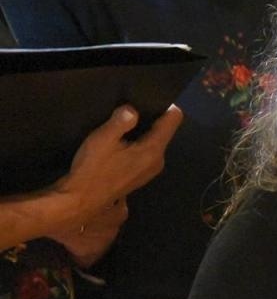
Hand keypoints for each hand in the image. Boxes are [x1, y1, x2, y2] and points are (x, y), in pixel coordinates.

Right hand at [43, 105, 181, 263]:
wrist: (80, 200)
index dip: (165, 106)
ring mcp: (150, 171)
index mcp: (154, 150)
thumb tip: (133, 109)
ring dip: (142, 133)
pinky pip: (146, 153)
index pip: (174, 119)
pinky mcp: (140, 177)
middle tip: (132, 110)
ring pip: (154, 143)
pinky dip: (137, 145)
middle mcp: (158, 161)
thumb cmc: (92, 168)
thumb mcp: (103, 139)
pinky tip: (120, 144)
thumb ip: (121, 121)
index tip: (149, 99)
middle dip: (151, 119)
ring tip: (124, 126)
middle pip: (164, 131)